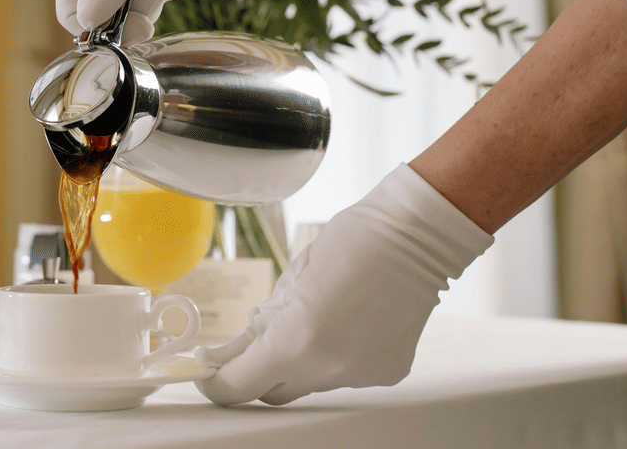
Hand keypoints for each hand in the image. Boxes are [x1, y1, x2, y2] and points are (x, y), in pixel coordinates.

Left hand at [195, 164, 493, 404]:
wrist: (416, 237)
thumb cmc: (354, 244)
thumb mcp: (290, 281)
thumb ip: (259, 326)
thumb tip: (231, 353)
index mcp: (295, 341)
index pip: (238, 385)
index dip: (218, 381)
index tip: (210, 372)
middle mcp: (328, 367)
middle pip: (273, 390)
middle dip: (259, 370)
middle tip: (259, 340)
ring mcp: (360, 375)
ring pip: (311, 380)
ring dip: (303, 359)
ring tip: (323, 314)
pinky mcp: (385, 373)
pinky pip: (344, 374)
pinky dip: (338, 355)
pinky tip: (352, 321)